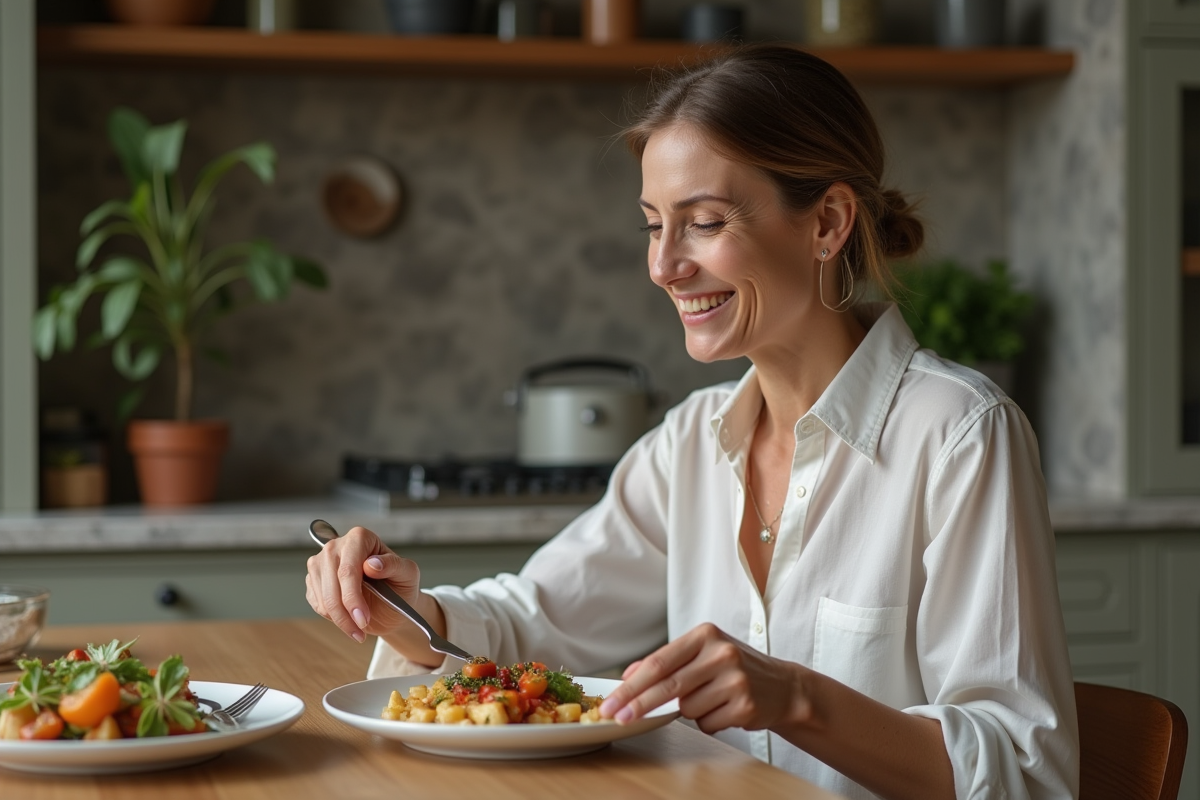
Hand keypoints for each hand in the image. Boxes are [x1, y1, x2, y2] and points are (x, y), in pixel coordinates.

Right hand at [305, 525, 424, 642]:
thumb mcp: (408, 574)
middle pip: (332, 585)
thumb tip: (372, 564)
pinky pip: (317, 604)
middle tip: (361, 631)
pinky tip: (348, 620)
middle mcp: (335, 546)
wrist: (390, 602)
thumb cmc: (400, 584)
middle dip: (345, 613)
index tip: (363, 617)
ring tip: (358, 630)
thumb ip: (393, 565)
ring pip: (323, 597)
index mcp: (359, 538)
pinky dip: (333, 618)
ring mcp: (320, 563)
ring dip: (340, 620)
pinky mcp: (313, 580)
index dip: (353, 596)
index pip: (348, 569)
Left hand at [598, 622, 812, 734]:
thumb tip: (628, 675)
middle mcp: (721, 653)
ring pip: (687, 709)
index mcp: (705, 634)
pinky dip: (708, 722)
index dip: (631, 685)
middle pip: (668, 686)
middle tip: (617, 718)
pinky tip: (725, 709)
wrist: (782, 686)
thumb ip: (666, 662)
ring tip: (712, 698)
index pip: (659, 662)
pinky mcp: (745, 705)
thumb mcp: (701, 653)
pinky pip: (706, 724)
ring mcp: (735, 679)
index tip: (612, 700)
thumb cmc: (733, 667)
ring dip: (690, 711)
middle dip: (639, 705)